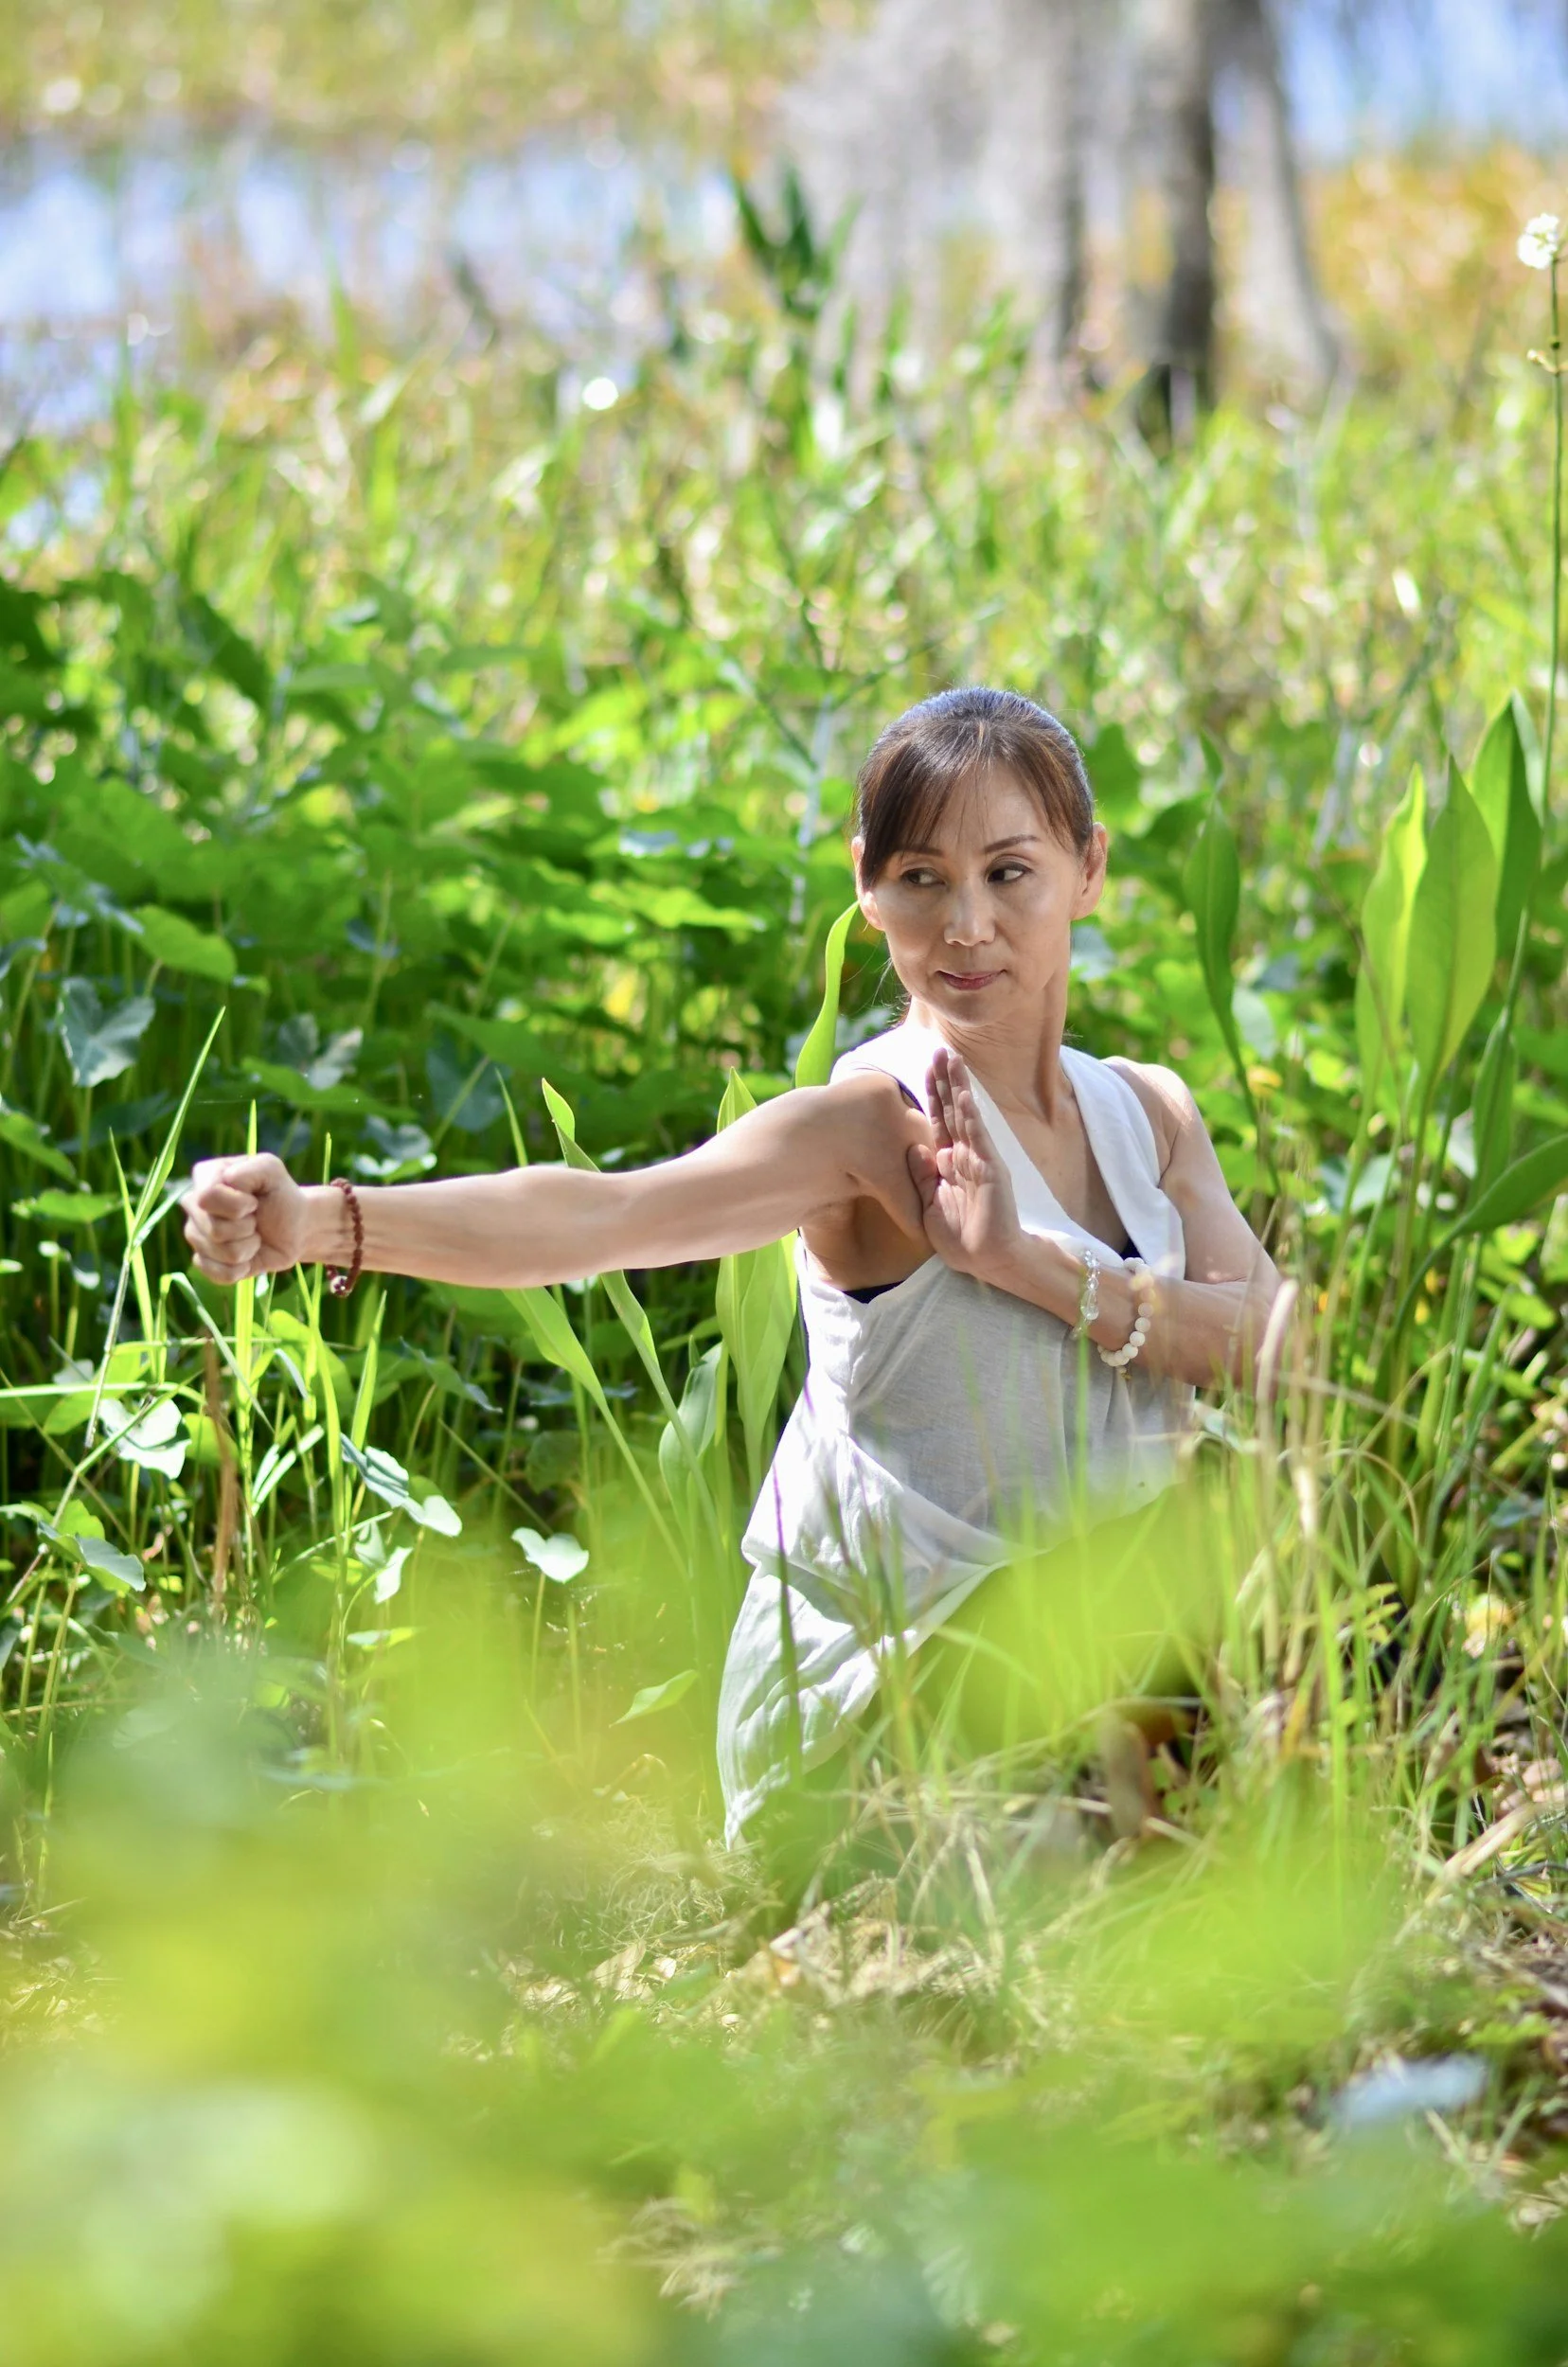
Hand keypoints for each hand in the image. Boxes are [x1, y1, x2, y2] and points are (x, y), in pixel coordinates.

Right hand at [181, 1153, 313, 1285]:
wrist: (294, 1228)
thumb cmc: (280, 1196)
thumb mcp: (273, 1171)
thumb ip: (253, 1169)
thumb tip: (229, 1180)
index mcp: (205, 1177)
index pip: (207, 1197)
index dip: (239, 1205)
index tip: (254, 1201)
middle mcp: (193, 1205)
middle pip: (214, 1229)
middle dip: (246, 1227)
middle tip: (255, 1220)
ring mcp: (196, 1235)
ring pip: (221, 1253)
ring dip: (248, 1247)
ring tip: (254, 1235)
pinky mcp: (204, 1262)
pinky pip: (220, 1274)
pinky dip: (243, 1268)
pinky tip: (248, 1256)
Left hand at [906, 1046, 1023, 1282]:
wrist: (988, 1260)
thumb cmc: (960, 1237)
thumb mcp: (928, 1205)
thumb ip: (921, 1177)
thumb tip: (914, 1147)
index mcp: (949, 1163)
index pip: (938, 1121)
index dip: (932, 1095)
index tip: (924, 1068)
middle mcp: (964, 1155)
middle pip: (952, 1110)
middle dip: (946, 1080)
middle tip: (939, 1049)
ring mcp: (979, 1159)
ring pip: (966, 1117)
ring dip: (959, 1088)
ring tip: (953, 1060)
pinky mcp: (991, 1170)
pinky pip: (978, 1139)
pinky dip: (972, 1119)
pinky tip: (965, 1098)